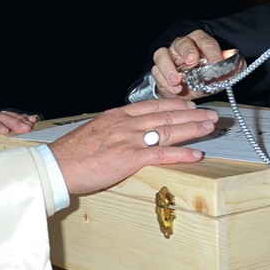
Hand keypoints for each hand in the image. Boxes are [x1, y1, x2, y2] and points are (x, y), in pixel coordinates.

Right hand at [50, 99, 214, 194]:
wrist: (58, 165)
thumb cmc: (73, 152)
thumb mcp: (96, 130)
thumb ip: (115, 128)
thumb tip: (128, 131)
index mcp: (118, 115)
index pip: (154, 105)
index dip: (176, 104)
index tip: (190, 104)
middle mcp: (127, 123)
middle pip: (167, 115)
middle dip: (192, 114)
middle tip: (210, 115)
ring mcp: (130, 140)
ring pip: (169, 130)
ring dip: (193, 128)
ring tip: (209, 128)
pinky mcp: (131, 158)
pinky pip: (163, 154)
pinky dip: (182, 154)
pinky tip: (196, 154)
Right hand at [150, 30, 241, 99]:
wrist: (189, 89)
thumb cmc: (204, 77)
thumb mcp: (221, 74)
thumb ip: (233, 68)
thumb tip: (239, 64)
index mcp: (200, 43)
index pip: (205, 41)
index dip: (211, 51)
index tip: (217, 62)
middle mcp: (182, 47)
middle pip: (182, 43)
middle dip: (187, 51)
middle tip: (192, 61)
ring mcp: (168, 58)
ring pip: (162, 54)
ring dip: (169, 68)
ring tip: (177, 81)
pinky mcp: (158, 70)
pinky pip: (156, 72)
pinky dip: (163, 81)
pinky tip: (174, 90)